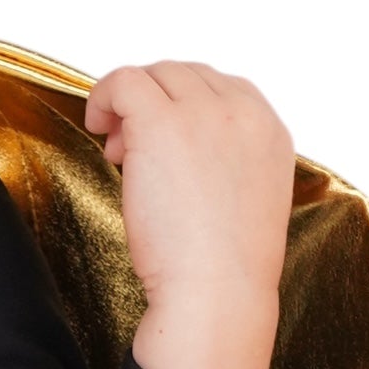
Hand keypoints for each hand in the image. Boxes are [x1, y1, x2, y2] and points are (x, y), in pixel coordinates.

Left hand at [82, 60, 293, 368]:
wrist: (217, 294)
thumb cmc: (225, 271)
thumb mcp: (247, 204)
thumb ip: (227, 166)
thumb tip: (178, 152)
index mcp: (270, 132)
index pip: (222, 88)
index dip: (184, 108)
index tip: (163, 144)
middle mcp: (243, 113)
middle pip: (186, 75)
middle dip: (156, 104)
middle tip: (132, 151)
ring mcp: (203, 113)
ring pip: (155, 74)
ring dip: (130, 104)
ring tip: (118, 150)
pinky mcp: (161, 121)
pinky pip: (124, 80)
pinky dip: (104, 97)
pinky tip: (98, 129)